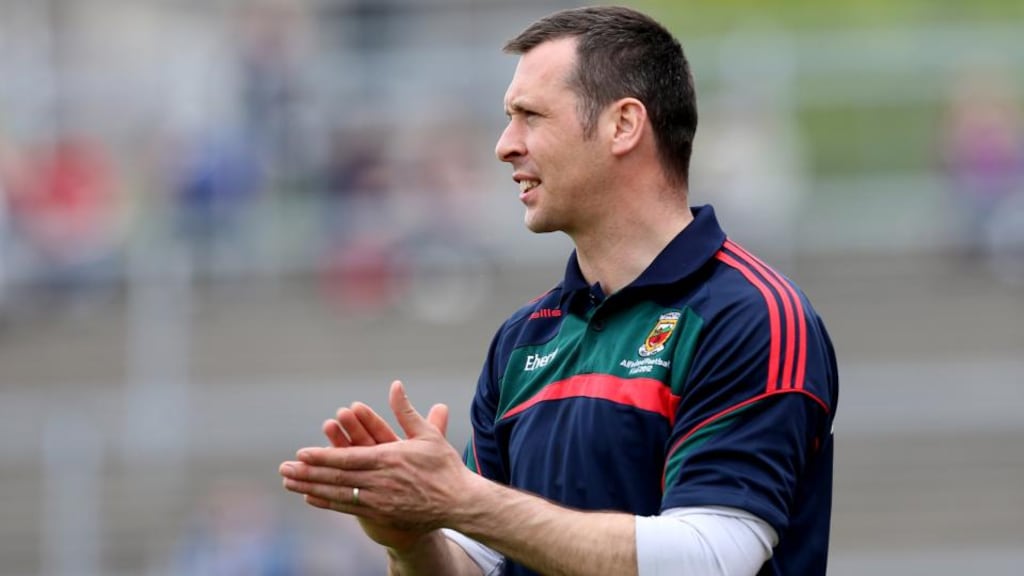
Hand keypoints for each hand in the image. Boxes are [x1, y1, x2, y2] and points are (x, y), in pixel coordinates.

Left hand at [280, 380, 458, 549]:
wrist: (459, 502)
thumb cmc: (444, 466)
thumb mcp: (427, 434)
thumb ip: (406, 411)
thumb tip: (395, 385)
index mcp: (389, 459)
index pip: (348, 458)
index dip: (323, 457)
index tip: (301, 453)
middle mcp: (380, 481)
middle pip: (337, 477)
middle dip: (307, 473)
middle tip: (283, 469)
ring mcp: (379, 500)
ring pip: (338, 494)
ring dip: (310, 487)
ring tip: (288, 482)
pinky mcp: (381, 514)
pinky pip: (348, 508)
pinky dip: (327, 502)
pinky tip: (311, 497)